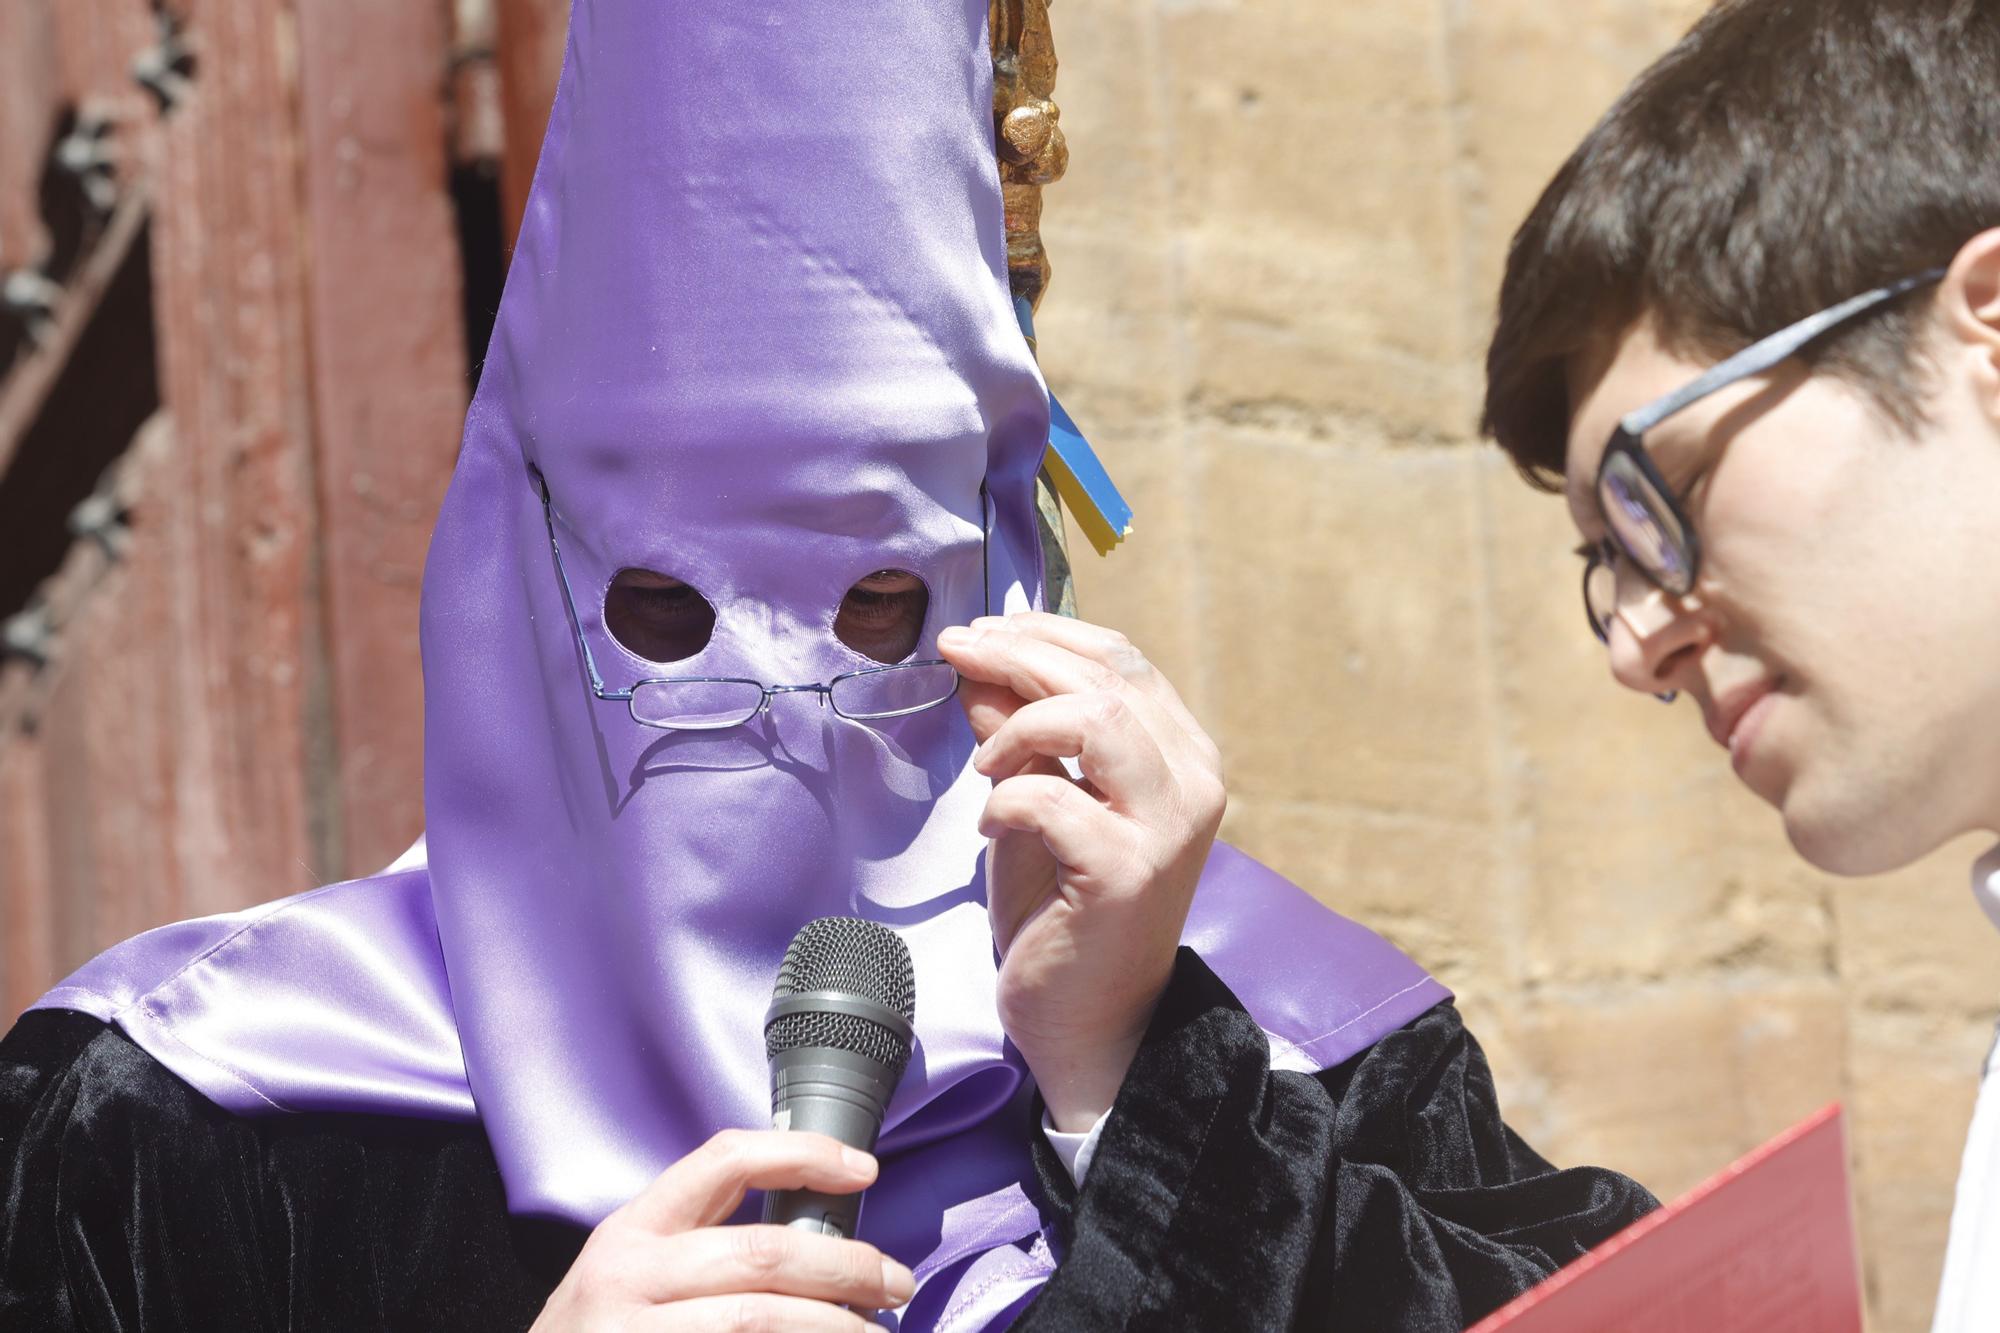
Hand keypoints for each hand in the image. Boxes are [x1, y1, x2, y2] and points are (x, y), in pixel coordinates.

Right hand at [531, 1130, 913, 1330]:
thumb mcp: (631, 1274)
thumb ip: (702, 1246)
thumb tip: (818, 1244)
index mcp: (633, 1231)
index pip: (724, 1161)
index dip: (802, 1154)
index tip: (862, 1169)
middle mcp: (629, 1276)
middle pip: (761, 1255)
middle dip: (846, 1268)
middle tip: (894, 1284)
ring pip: (759, 1321)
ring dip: (833, 1328)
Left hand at [936, 613, 1225, 1132]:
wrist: (1092, 1021)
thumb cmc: (1065, 909)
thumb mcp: (1037, 802)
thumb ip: (1019, 735)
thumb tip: (978, 666)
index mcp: (1182, 755)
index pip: (1121, 660)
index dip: (1044, 632)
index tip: (978, 629)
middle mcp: (1192, 782)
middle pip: (1105, 678)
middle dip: (1017, 655)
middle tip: (954, 652)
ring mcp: (1167, 827)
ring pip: (1096, 719)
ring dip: (1019, 724)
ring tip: (985, 762)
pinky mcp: (1127, 872)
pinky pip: (1051, 799)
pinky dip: (1005, 801)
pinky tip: (990, 824)